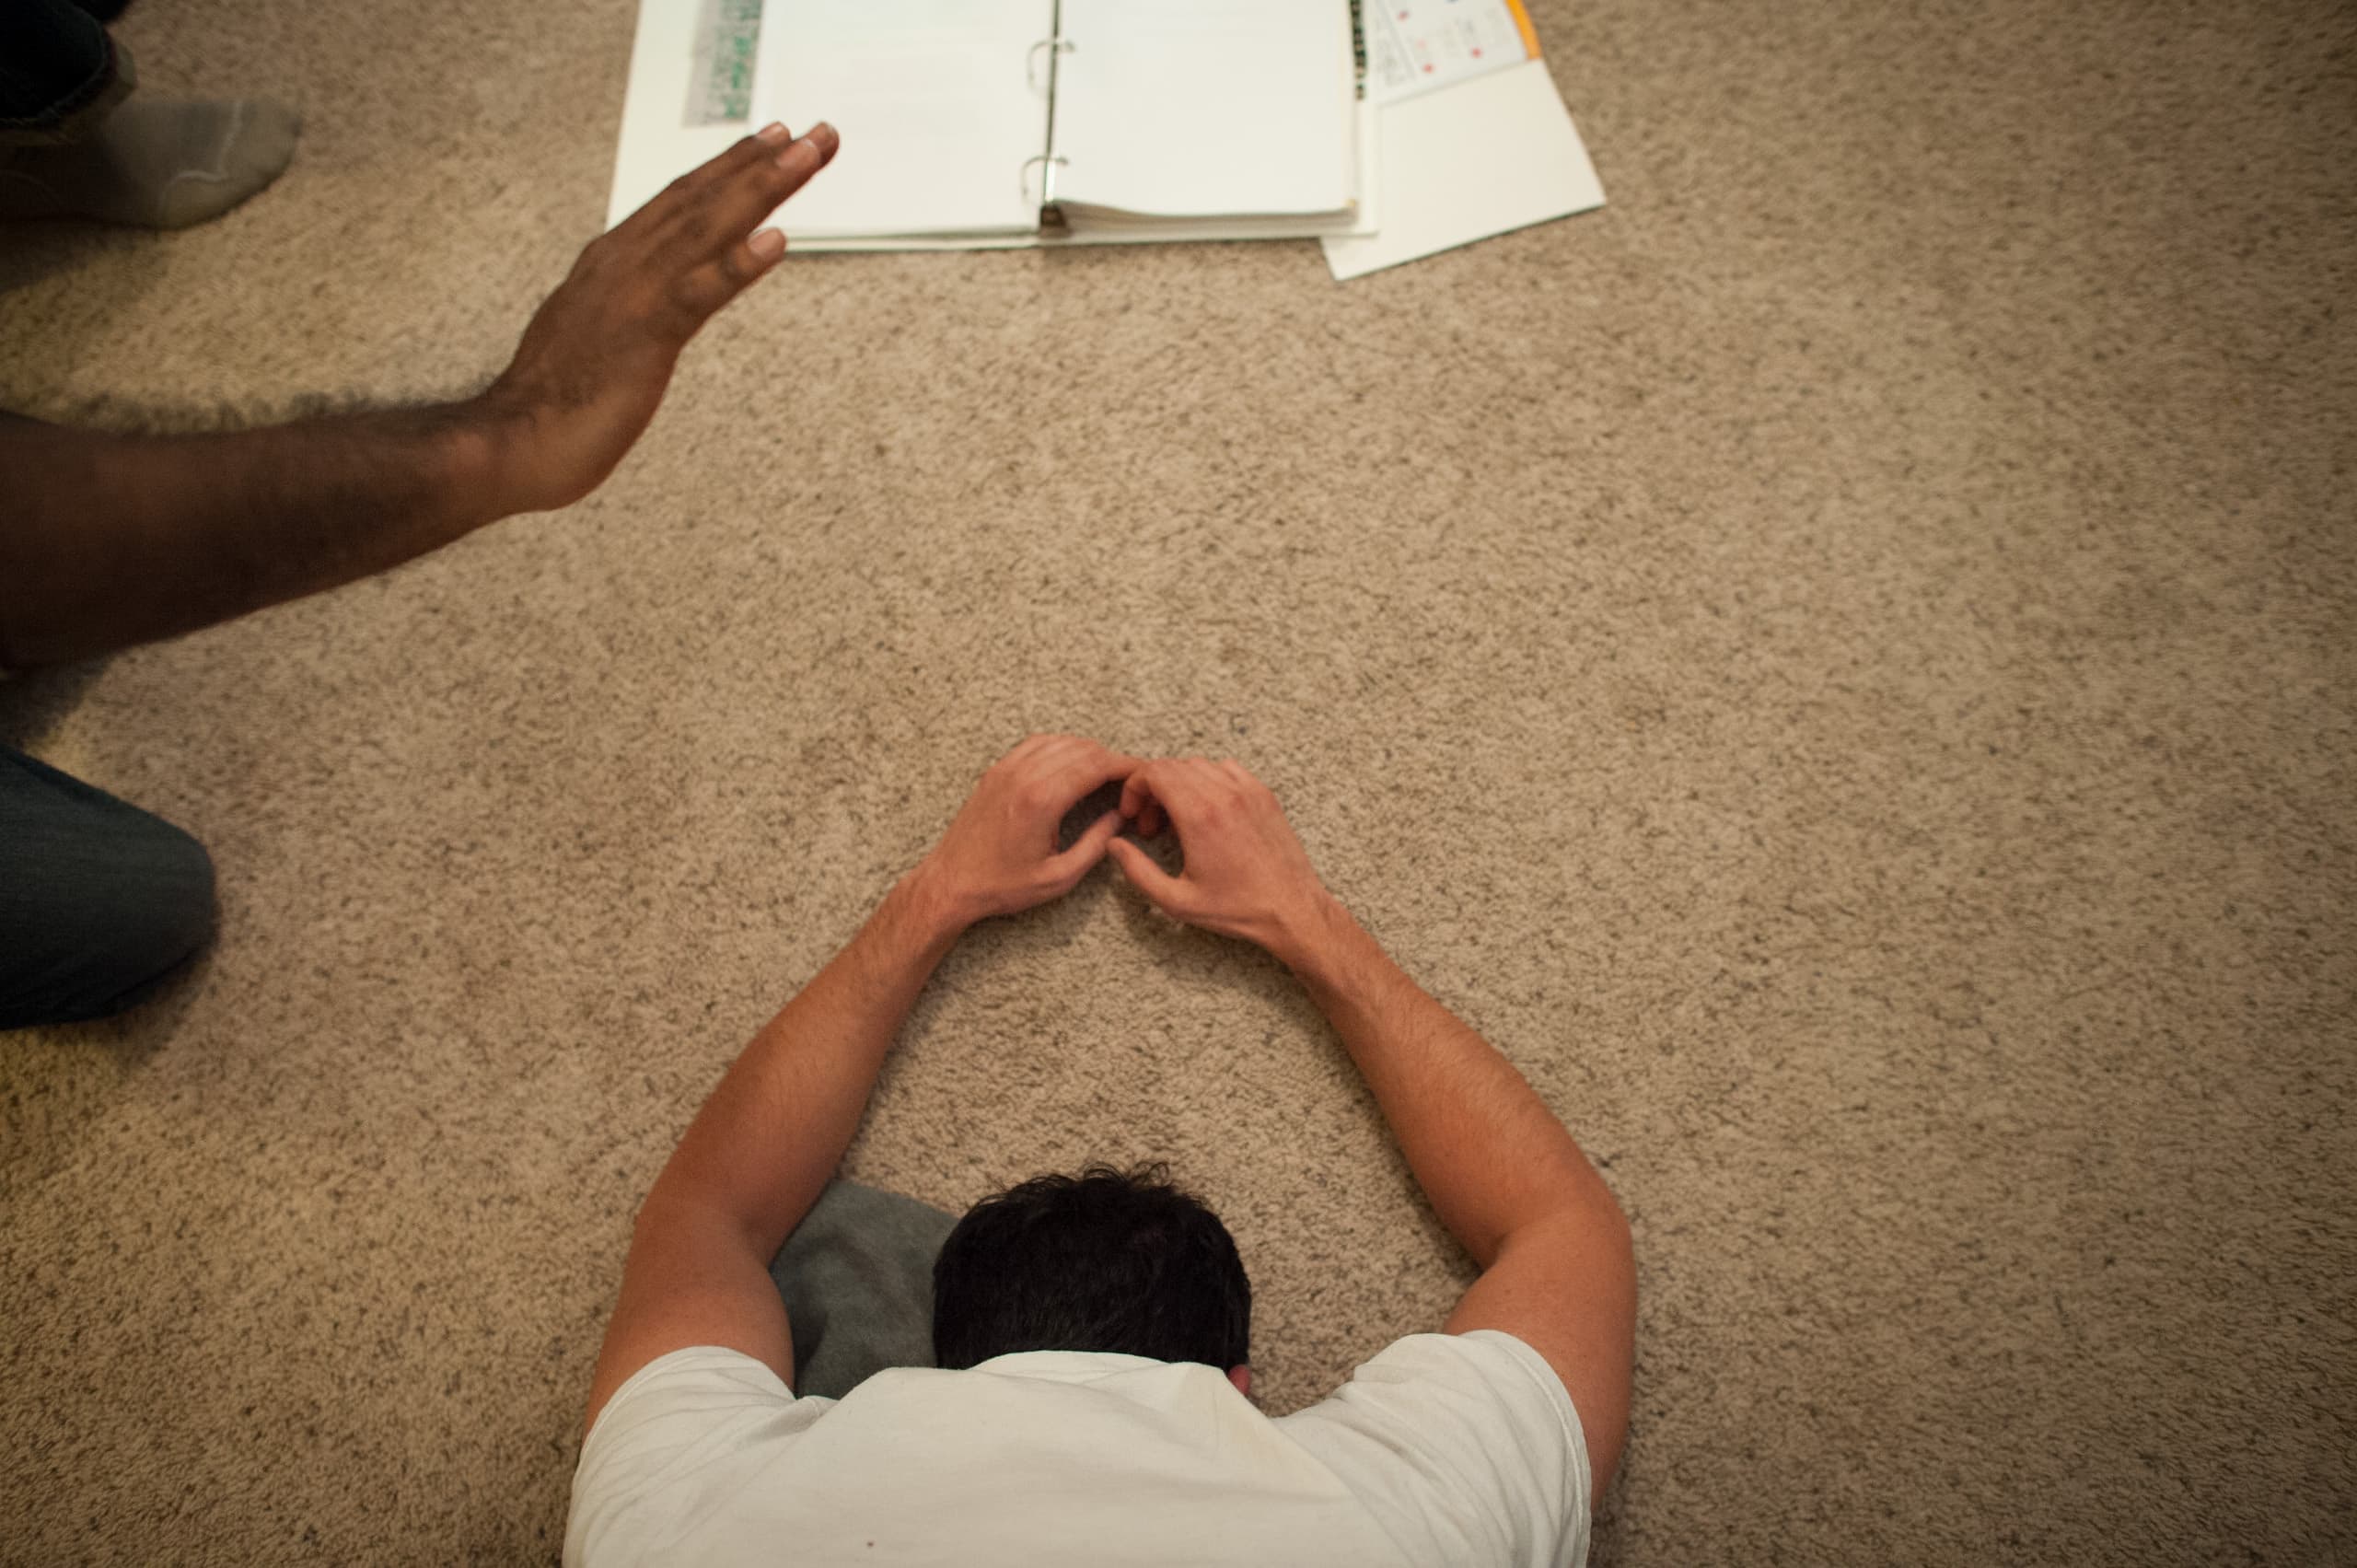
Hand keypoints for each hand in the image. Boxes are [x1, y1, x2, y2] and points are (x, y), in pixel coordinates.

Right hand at [471, 122, 840, 514]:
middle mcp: (623, 264)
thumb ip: (626, 307)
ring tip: (807, 155)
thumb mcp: (595, 336)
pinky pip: (698, 293)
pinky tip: (776, 241)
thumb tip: (655, 301)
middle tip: (815, 133)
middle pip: (702, 200)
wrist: (510, 443)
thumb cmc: (553, 401)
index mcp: (612, 262)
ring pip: (706, 228)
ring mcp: (632, 296)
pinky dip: (737, 264)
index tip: (772, 142)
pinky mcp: (643, 337)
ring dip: (761, 189)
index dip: (728, 169)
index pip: (680, 202)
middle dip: (761, 163)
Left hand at [915, 735, 1140, 928]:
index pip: (1096, 765)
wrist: (951, 883)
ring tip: (1103, 774)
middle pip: (1081, 748)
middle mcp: (1023, 776)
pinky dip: (1059, 748)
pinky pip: (1035, 744)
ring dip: (1086, 751)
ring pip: (1059, 741)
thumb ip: (1095, 845)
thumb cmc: (1001, 885)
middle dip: (1110, 759)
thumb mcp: (1059, 876)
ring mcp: (1006, 769)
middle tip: (1127, 780)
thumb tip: (1117, 819)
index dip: (1126, 766)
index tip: (1142, 774)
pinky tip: (1069, 765)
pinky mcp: (995, 771)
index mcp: (1042, 800)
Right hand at [1106, 759, 1335, 962]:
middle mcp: (1225, 795)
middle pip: (1173, 766)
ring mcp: (1248, 790)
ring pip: (1199, 765)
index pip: (1155, 772)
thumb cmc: (1238, 909)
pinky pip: (1227, 769)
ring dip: (1179, 784)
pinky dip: (1208, 781)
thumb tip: (1115, 846)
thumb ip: (1138, 872)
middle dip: (1152, 789)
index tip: (1132, 814)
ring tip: (1176, 821)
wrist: (1292, 909)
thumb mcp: (1177, 901)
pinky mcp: (1264, 795)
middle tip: (1151, 825)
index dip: (1134, 789)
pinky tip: (1206, 811)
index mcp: (1200, 816)